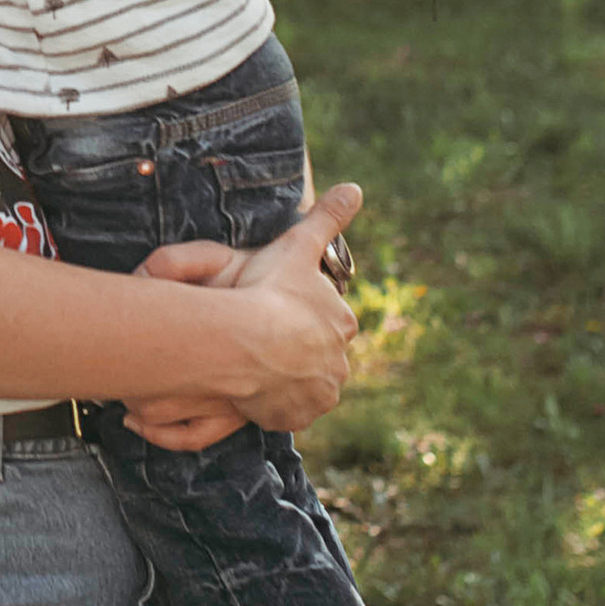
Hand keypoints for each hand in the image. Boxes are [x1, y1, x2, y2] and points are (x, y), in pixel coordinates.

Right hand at [133, 182, 363, 437]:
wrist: (249, 342)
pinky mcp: (295, 417)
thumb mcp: (300, 243)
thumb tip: (355, 188)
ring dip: (286, 379)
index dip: (303, 314)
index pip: (329, 319)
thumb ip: (328, 216)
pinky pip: (285, 411)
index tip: (280, 310)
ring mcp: (319, 393)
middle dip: (297, 350)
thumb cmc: (272, 290)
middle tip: (262, 340)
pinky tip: (253, 392)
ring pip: (304, 385)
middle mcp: (339, 362)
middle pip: (318, 356)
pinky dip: (272, 404)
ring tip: (255, 367)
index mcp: (341, 321)